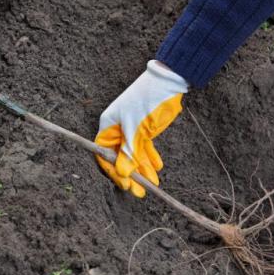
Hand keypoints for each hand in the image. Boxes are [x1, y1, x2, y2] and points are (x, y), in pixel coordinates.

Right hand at [95, 60, 187, 196]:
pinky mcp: (145, 129)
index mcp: (109, 126)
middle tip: (140, 192)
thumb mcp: (137, 128)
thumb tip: (123, 174)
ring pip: (135, 155)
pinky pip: (144, 148)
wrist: (168, 82)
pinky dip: (150, 157)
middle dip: (131, 175)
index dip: (114, 171)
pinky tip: (157, 168)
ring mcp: (131, 129)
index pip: (105, 154)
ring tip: (154, 184)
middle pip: (120, 158)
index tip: (126, 184)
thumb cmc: (147, 100)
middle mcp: (118, 129)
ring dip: (143, 169)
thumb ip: (130, 152)